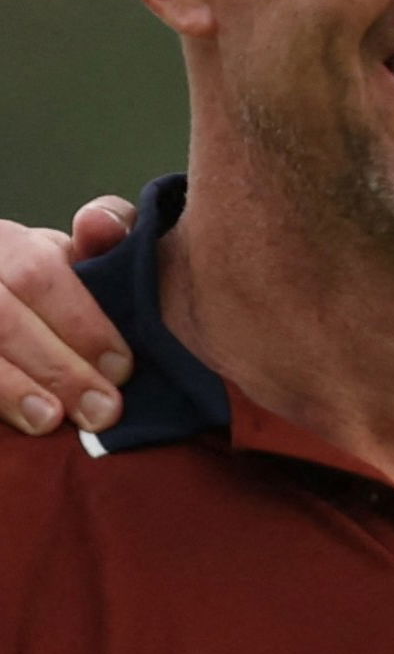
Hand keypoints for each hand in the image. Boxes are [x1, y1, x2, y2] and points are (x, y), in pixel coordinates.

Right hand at [0, 196, 135, 434]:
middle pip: (3, 318)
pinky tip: (10, 430)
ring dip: (11, 389)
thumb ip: (104, 237)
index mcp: (4, 244)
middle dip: (56, 367)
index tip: (122, 367)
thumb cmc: (52, 288)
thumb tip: (97, 223)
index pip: (38, 275)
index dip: (81, 323)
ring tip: (51, 421)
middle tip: (102, 410)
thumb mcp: (75, 256)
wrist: (9, 307)